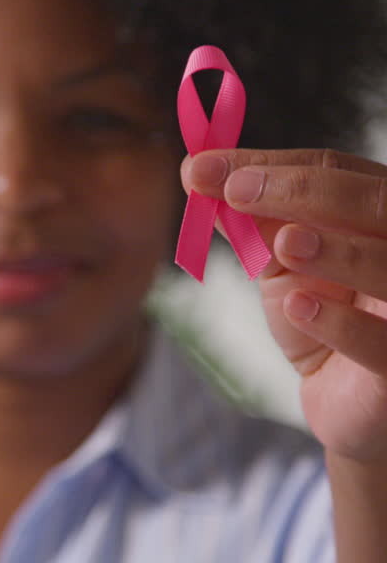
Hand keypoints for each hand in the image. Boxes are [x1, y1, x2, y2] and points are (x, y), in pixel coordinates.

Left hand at [182, 148, 386, 462]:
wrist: (344, 398)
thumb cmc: (322, 320)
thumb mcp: (280, 266)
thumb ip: (250, 223)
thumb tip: (194, 174)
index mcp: (379, 211)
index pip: (335, 168)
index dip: (270, 164)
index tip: (202, 167)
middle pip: (375, 200)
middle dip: (301, 190)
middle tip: (232, 191)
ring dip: (335, 250)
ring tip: (283, 244)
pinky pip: (382, 342)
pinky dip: (341, 322)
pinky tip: (299, 306)